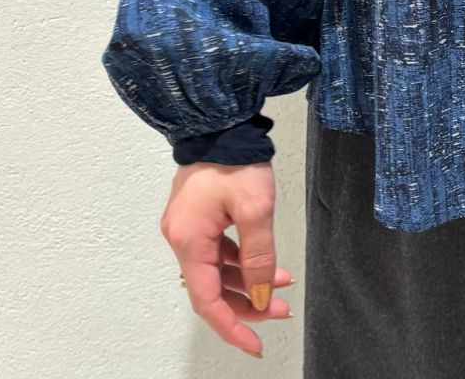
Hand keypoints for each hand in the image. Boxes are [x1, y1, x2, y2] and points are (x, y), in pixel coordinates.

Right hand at [160, 160, 294, 358]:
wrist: (221, 120)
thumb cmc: (234, 158)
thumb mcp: (255, 209)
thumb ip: (259, 255)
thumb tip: (264, 292)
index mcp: (188, 241)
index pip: (207, 300)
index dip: (232, 326)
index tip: (255, 344)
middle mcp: (181, 238)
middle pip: (212, 288)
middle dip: (248, 303)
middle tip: (281, 310)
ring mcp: (188, 226)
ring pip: (216, 269)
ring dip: (247, 281)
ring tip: (283, 284)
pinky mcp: (197, 214)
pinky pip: (217, 250)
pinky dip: (241, 260)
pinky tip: (266, 262)